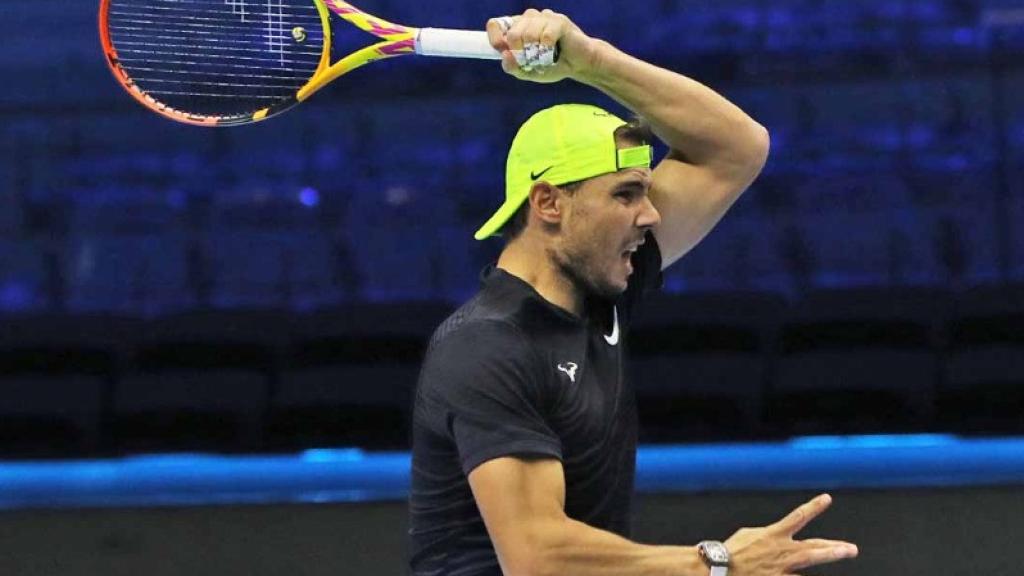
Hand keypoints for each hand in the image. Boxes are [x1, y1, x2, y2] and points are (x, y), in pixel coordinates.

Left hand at [485, 9, 599, 83]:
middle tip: (533, 62)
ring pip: (528, 34)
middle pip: (512, 34)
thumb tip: (505, 55)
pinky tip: (555, 51)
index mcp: (517, 27)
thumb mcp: (527, 72)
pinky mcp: (559, 21)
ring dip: (536, 54)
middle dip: (521, 54)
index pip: (495, 24)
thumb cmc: (553, 66)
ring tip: (546, 58)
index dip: (497, 41)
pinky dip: (548, 50)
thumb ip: (512, 67)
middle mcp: (528, 19)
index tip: (508, 54)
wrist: (579, 66)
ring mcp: (544, 17)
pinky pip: (545, 36)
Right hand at [725, 494, 858, 575]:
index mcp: (774, 534)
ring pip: (811, 560)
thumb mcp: (750, 534)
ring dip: (830, 555)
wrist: (721, 567)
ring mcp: (782, 567)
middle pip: (814, 545)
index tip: (827, 498)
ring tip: (847, 552)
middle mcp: (783, 549)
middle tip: (852, 549)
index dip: (814, 507)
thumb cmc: (732, 550)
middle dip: (834, 546)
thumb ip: (768, 535)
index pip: (798, 516)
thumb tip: (776, 537)